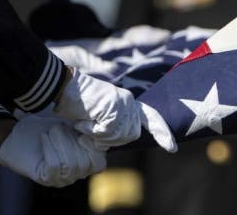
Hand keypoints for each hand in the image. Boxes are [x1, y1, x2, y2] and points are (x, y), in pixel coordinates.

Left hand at [0, 115, 105, 187]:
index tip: (82, 132)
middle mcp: (74, 174)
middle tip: (59, 127)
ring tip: (51, 131)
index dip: (94, 148)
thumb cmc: (43, 128)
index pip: (99, 164)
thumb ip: (83, 129)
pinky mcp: (45, 178)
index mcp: (83, 162)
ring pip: (70, 165)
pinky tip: (44, 138)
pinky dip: (50, 148)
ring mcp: (60, 178)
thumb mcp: (67, 125)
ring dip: (60, 143)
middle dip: (73, 141)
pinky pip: (54, 166)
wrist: (15, 135)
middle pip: (84, 163)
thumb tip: (97, 125)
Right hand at [54, 69, 176, 151]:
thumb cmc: (78, 104)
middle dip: (111, 140)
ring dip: (99, 136)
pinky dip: (91, 131)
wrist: (63, 87)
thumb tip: (118, 141)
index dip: (162, 133)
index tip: (172, 148)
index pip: (151, 118)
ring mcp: (122, 103)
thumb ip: (114, 126)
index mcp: (129, 103)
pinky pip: (105, 132)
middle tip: (90, 130)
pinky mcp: (112, 107)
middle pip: (130, 135)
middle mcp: (129, 101)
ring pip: (119, 136)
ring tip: (86, 122)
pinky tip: (82, 120)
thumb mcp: (101, 116)